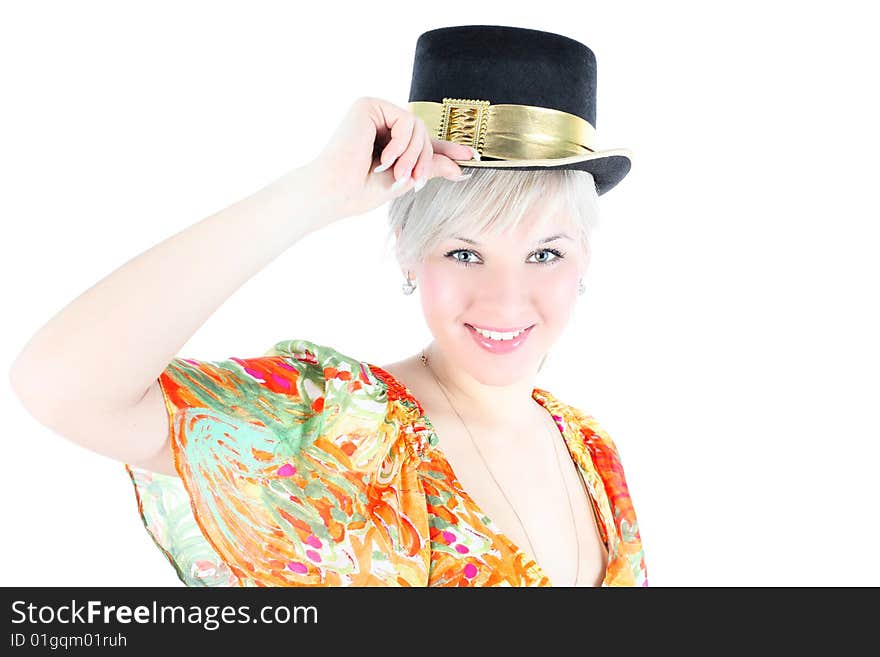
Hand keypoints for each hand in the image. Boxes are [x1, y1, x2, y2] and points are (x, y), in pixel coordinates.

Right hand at [303, 96, 476, 221]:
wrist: (337, 191)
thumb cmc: (361, 191)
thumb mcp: (405, 178)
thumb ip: (430, 167)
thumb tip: (460, 167)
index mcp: (386, 140)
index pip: (421, 141)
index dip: (446, 149)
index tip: (469, 156)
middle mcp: (379, 123)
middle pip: (423, 133)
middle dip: (425, 159)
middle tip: (416, 181)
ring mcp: (374, 112)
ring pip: (417, 127)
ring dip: (414, 155)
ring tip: (399, 174)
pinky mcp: (368, 105)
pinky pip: (406, 120)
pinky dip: (402, 144)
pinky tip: (385, 159)